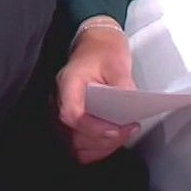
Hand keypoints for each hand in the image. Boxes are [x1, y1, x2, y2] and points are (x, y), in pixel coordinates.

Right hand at [54, 24, 139, 164]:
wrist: (96, 42)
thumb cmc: (103, 50)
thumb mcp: (117, 63)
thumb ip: (124, 88)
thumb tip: (132, 111)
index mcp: (68, 83)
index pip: (72, 114)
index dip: (94, 127)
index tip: (117, 128)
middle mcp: (59, 101)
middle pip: (74, 135)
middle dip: (105, 140)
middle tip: (129, 130)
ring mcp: (60, 113)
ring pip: (75, 146)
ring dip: (101, 147)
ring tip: (123, 134)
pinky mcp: (68, 122)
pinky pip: (77, 145)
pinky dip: (95, 148)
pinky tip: (112, 139)